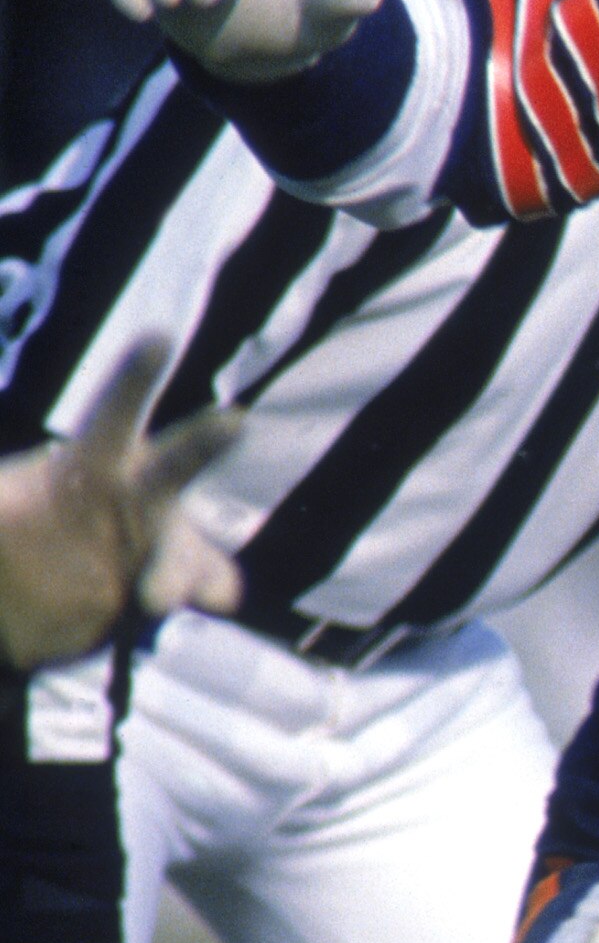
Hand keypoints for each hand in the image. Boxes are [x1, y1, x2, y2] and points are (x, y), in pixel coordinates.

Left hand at [0, 341, 242, 668]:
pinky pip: (202, 586)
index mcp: (93, 462)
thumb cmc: (18, 531)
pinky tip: (196, 604)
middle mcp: (140, 493)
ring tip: (151, 600)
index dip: (137, 377)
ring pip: (187, 548)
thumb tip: (35, 498)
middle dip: (203, 442)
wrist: (31, 596)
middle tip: (233, 423)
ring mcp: (159, 541)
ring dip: (176, 571)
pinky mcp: (170, 584)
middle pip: (178, 463)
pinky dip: (205, 591)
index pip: (115, 412)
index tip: (160, 338)